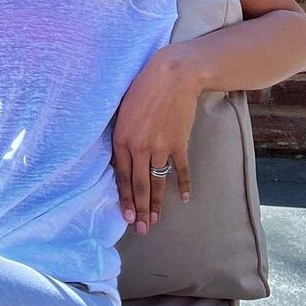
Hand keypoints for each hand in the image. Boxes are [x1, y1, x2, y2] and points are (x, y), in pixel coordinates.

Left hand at [110, 49, 202, 235]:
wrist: (172, 76)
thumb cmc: (143, 89)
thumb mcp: (123, 113)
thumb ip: (121, 139)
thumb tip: (121, 162)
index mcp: (121, 139)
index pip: (123, 177)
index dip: (124, 199)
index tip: (125, 216)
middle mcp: (139, 147)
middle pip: (139, 186)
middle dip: (139, 210)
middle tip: (140, 229)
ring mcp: (160, 148)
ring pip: (157, 183)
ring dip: (156, 205)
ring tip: (155, 221)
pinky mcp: (178, 144)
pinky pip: (180, 170)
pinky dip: (183, 185)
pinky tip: (185, 198)